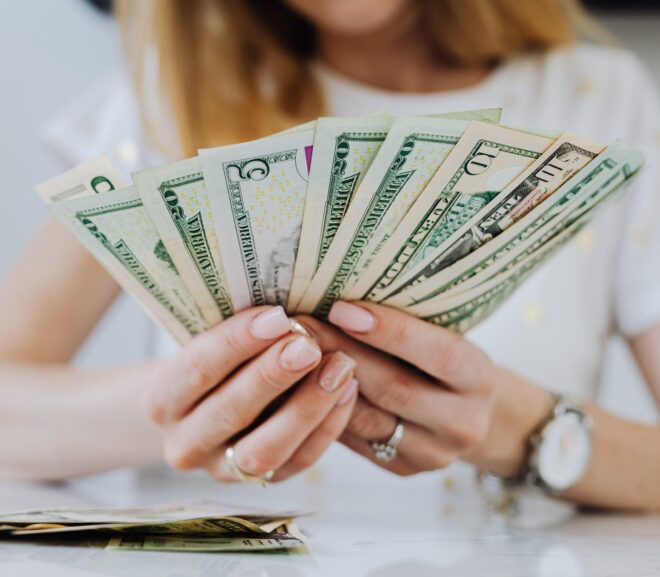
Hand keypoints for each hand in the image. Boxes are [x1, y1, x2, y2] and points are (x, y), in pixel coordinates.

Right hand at [141, 306, 357, 481]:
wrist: (210, 405)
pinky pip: (298, 460)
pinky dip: (327, 426)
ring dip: (306, 406)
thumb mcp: (211, 340)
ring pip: (264, 449)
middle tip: (308, 345)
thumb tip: (286, 311)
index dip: (236, 343)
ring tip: (339, 367)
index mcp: (161, 400)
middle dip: (272, 375)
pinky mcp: (262, 482)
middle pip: (229, 411)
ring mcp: (221, 470)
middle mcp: (184, 443)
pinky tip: (347, 391)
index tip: (277, 317)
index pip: (196, 370)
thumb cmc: (218, 360)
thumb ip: (239, 332)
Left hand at [297, 301, 494, 475]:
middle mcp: (463, 422)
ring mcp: (433, 453)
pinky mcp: (403, 468)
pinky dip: (327, 411)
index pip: (438, 353)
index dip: (390, 331)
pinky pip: (356, 440)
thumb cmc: (441, 359)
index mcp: (479, 378)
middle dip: (343, 354)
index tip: (340, 308)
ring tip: (291, 354)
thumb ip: (405, 324)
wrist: (464, 411)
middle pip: (395, 389)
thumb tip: (340, 299)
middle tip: (301, 326)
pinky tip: (300, 385)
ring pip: (368, 420)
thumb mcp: (441, 336)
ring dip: (324, 385)